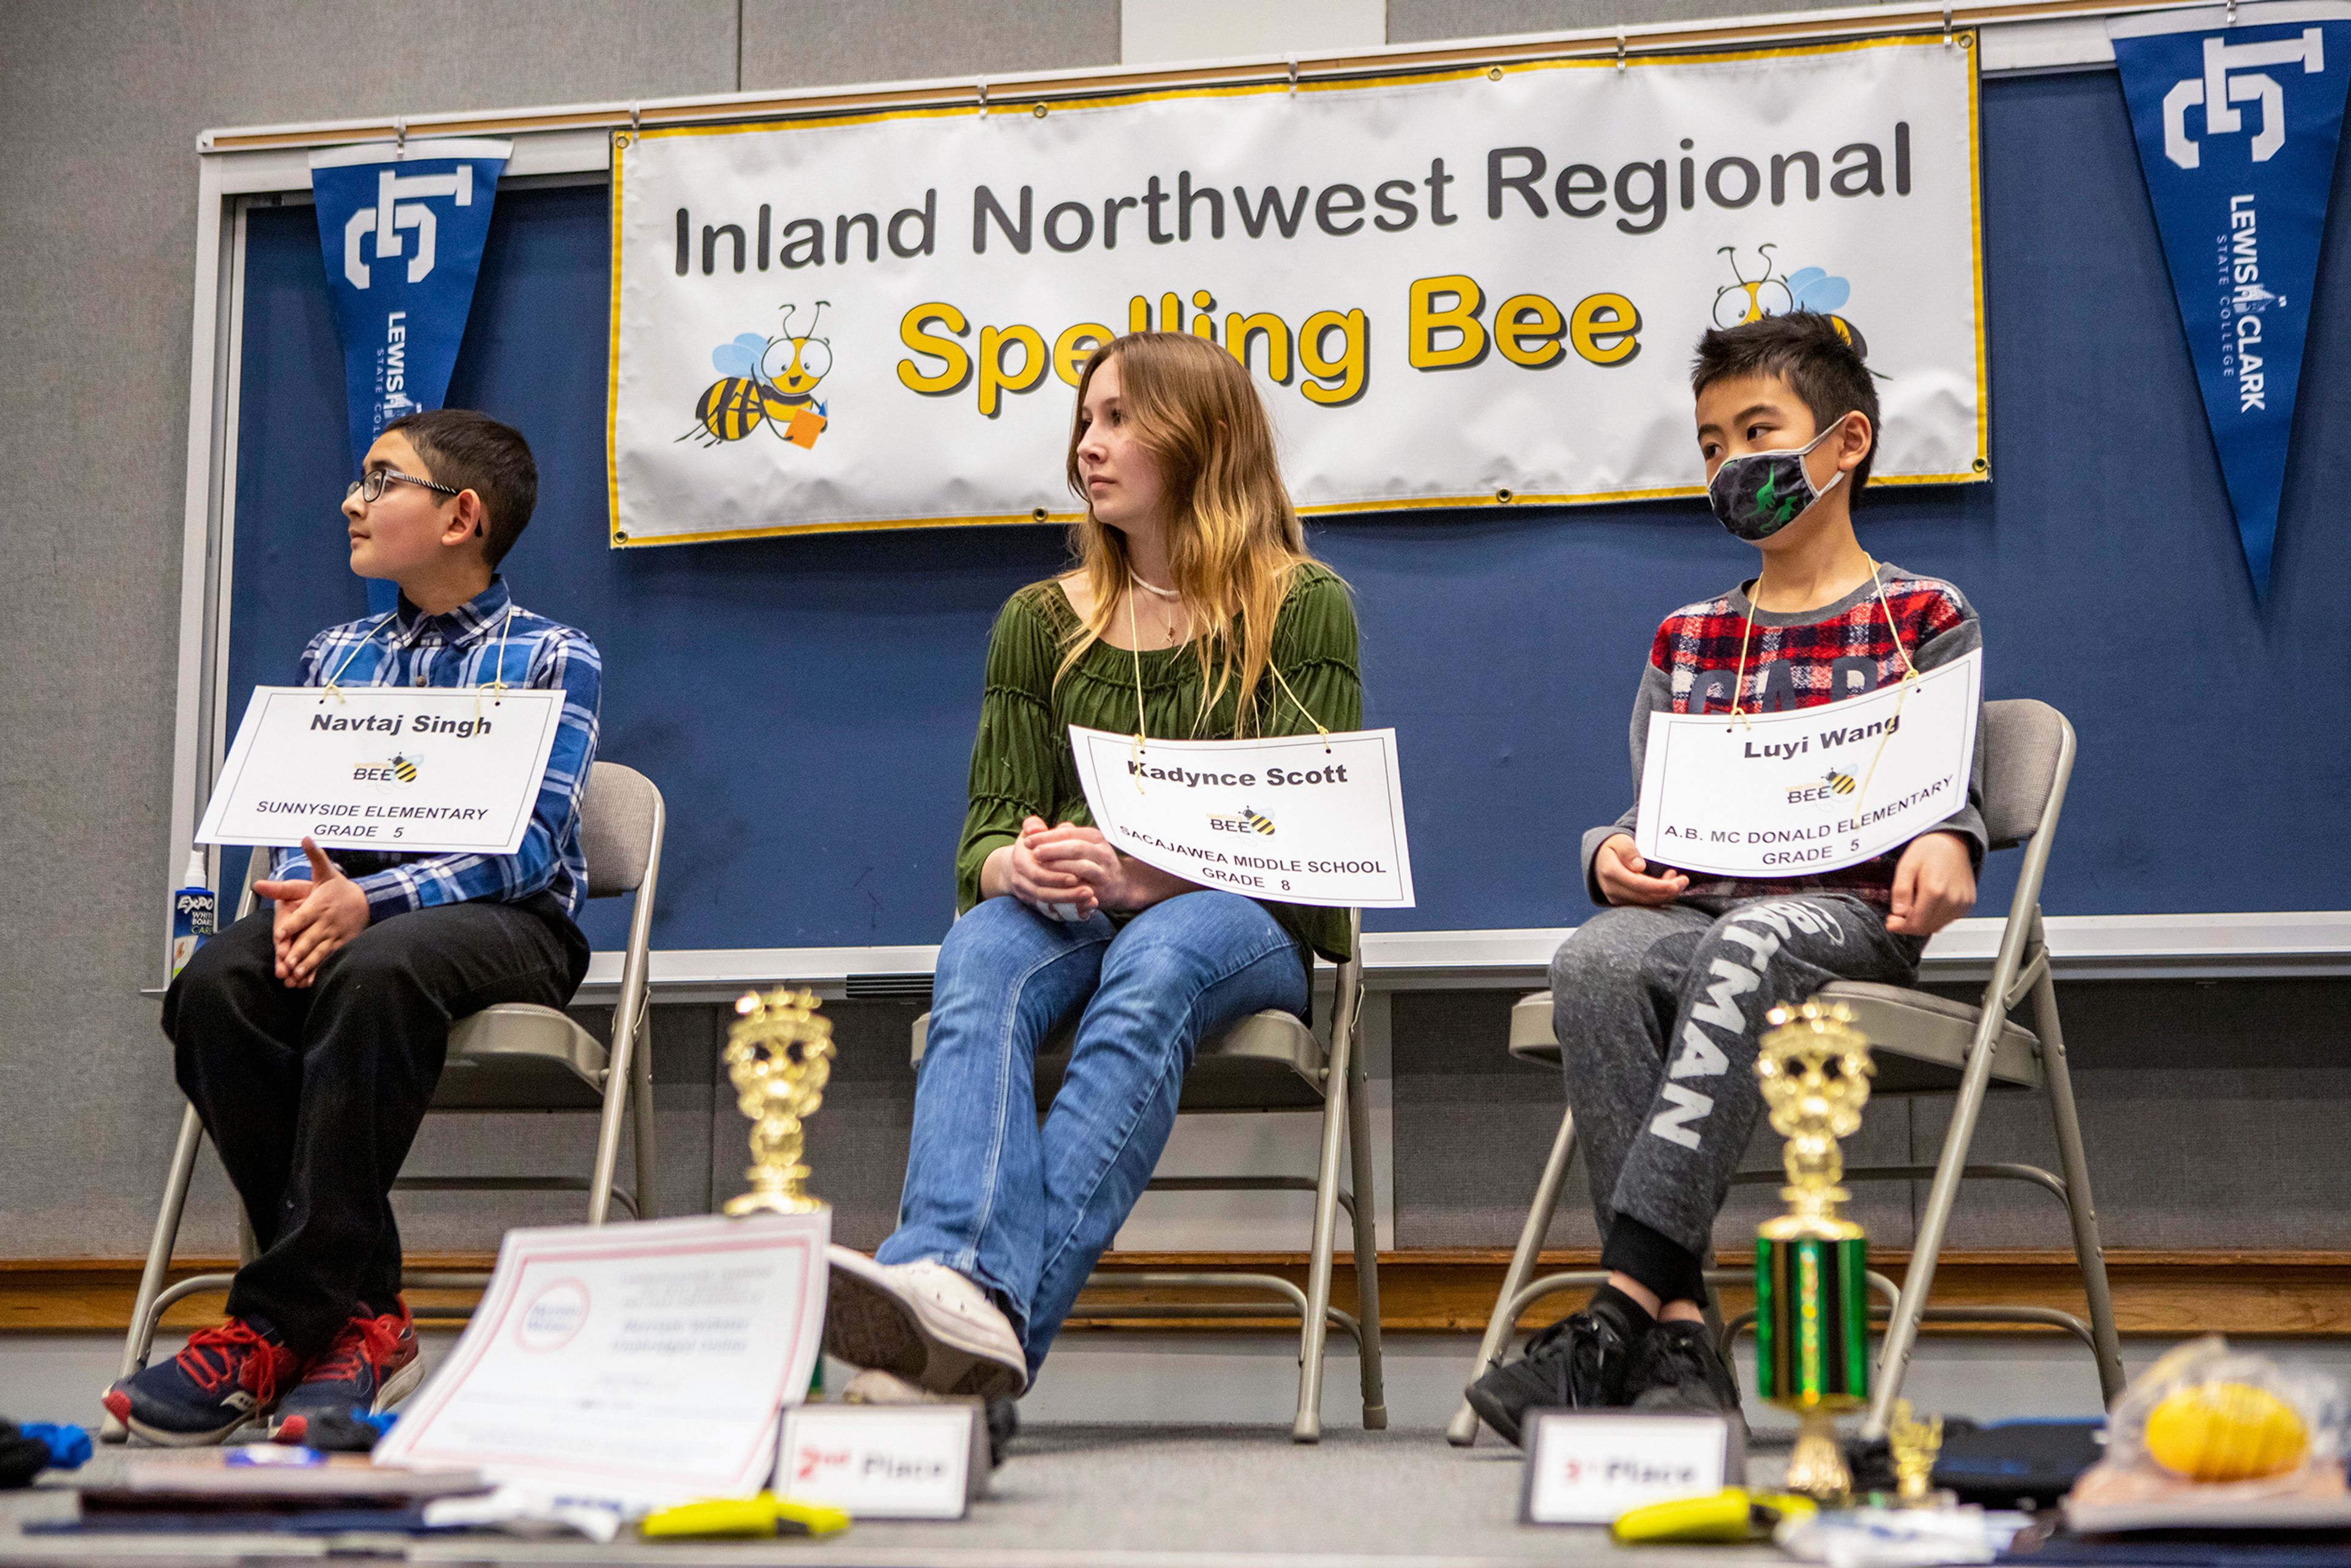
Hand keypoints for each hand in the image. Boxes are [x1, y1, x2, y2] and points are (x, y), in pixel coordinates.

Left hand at [255, 838, 369, 986]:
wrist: (369, 900)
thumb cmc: (339, 887)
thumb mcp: (325, 871)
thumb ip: (313, 857)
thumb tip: (305, 837)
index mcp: (319, 904)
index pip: (303, 915)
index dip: (292, 925)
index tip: (280, 934)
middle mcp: (327, 921)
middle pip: (310, 937)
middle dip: (299, 951)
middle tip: (287, 963)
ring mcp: (335, 934)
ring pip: (319, 951)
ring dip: (307, 964)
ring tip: (296, 974)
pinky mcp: (342, 944)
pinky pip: (329, 959)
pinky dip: (319, 970)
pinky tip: (310, 980)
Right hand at [986, 816, 1100, 916]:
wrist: (1014, 867)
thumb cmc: (1029, 846)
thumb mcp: (1029, 833)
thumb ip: (1033, 825)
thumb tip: (1037, 827)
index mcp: (1020, 862)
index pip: (1038, 874)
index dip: (1056, 877)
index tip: (1077, 876)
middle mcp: (1021, 882)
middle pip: (1043, 892)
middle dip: (1066, 893)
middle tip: (1089, 891)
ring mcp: (1028, 895)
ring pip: (1048, 904)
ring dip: (1070, 903)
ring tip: (1091, 900)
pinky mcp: (1036, 905)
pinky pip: (1052, 913)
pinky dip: (1069, 912)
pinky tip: (1086, 911)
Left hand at [1026, 822, 1130, 912]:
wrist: (1119, 885)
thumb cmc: (1091, 860)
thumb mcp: (1080, 842)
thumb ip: (1058, 835)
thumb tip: (1033, 827)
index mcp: (1095, 837)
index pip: (1069, 833)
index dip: (1048, 835)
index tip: (1027, 839)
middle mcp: (1102, 853)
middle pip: (1076, 847)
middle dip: (1053, 849)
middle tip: (1034, 852)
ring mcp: (1103, 872)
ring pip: (1081, 867)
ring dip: (1059, 866)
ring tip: (1041, 866)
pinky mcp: (1101, 891)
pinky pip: (1084, 888)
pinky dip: (1068, 887)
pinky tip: (1052, 886)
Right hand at [1594, 834, 1687, 906]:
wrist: (1599, 859)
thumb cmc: (1614, 847)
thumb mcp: (1620, 841)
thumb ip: (1629, 851)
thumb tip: (1639, 867)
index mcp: (1611, 872)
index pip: (1638, 884)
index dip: (1658, 886)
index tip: (1675, 884)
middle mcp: (1612, 888)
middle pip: (1644, 896)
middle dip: (1667, 891)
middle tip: (1684, 880)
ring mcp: (1616, 897)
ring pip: (1646, 902)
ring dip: (1665, 894)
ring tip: (1678, 880)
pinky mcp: (1623, 902)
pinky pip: (1643, 903)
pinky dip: (1658, 895)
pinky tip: (1667, 884)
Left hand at [1887, 831, 1975, 936]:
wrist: (1953, 842)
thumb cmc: (1930, 850)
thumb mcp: (1907, 866)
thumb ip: (1901, 890)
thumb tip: (1899, 912)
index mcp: (1935, 890)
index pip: (1916, 923)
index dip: (1901, 926)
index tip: (1892, 923)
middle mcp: (1952, 899)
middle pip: (1927, 927)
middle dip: (1910, 926)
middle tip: (1899, 917)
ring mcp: (1962, 903)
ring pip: (1937, 926)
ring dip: (1923, 922)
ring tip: (1914, 907)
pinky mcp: (1968, 903)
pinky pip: (1948, 920)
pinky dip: (1936, 918)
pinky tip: (1928, 905)